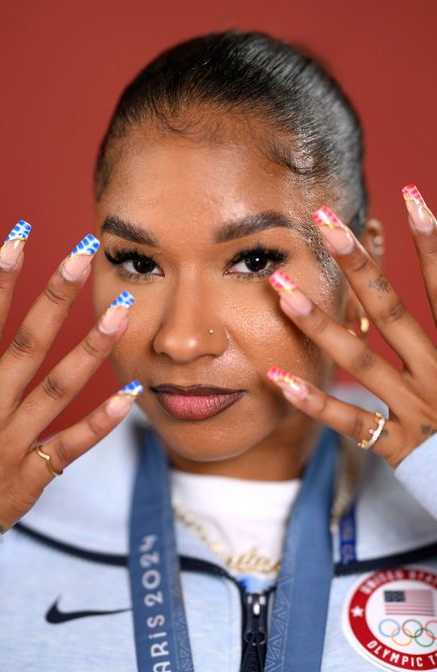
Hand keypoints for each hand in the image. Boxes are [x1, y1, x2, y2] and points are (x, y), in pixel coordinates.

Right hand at [0, 222, 140, 532]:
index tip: (21, 235)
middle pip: (25, 343)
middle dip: (53, 296)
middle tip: (82, 254)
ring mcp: (10, 439)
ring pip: (55, 388)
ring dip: (89, 349)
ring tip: (120, 312)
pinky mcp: (31, 473)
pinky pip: (70, 445)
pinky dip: (100, 422)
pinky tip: (131, 396)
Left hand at [267, 184, 436, 468]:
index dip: (431, 243)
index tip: (409, 196)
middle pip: (392, 312)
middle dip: (358, 266)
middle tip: (323, 222)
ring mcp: (417, 411)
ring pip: (362, 361)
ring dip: (320, 324)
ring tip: (281, 291)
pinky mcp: (400, 446)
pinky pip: (353, 423)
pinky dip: (316, 402)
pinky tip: (279, 379)